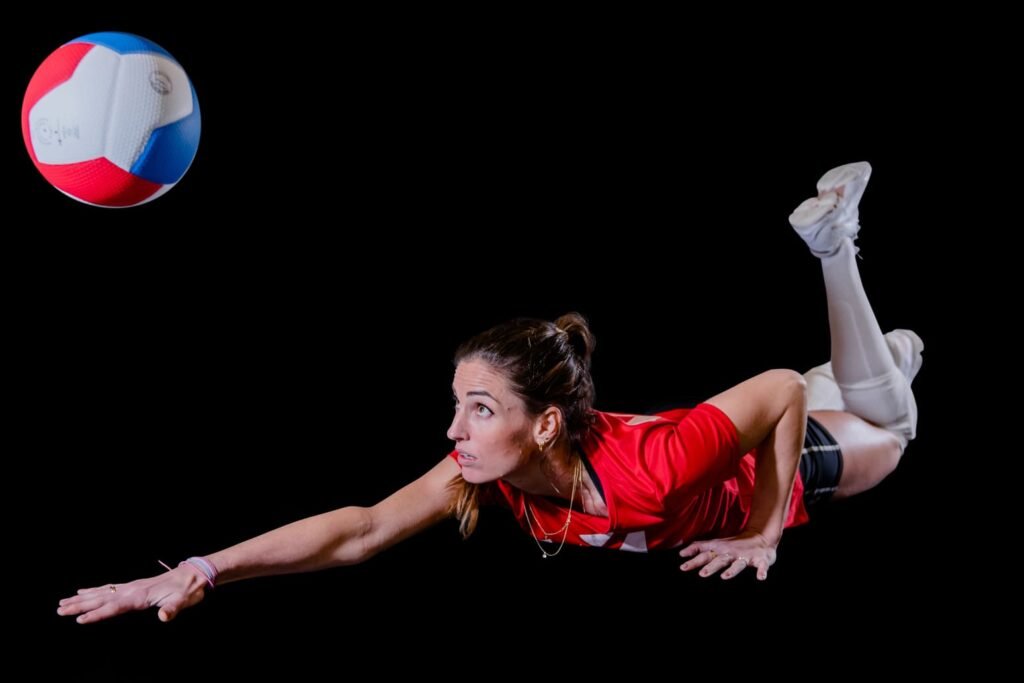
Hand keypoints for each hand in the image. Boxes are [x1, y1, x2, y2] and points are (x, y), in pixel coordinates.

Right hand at [57, 565, 207, 623]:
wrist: (194, 575)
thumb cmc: (188, 590)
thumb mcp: (183, 601)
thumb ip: (172, 609)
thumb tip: (164, 617)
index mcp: (140, 596)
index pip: (114, 607)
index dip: (97, 614)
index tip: (79, 620)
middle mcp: (132, 589)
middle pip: (101, 599)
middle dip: (79, 605)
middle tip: (59, 610)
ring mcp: (131, 586)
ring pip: (101, 593)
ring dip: (81, 598)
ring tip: (62, 602)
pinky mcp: (133, 586)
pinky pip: (108, 588)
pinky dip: (94, 590)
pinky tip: (83, 591)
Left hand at [678, 532, 776, 580]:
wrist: (761, 537)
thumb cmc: (734, 544)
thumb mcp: (716, 545)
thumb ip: (700, 548)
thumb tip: (681, 552)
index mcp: (721, 550)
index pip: (705, 554)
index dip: (694, 558)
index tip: (682, 564)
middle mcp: (731, 553)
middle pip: (719, 560)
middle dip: (711, 567)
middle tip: (701, 574)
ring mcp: (746, 557)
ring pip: (738, 564)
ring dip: (731, 570)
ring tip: (724, 577)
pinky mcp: (761, 560)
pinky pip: (761, 566)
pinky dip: (762, 571)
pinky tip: (760, 578)